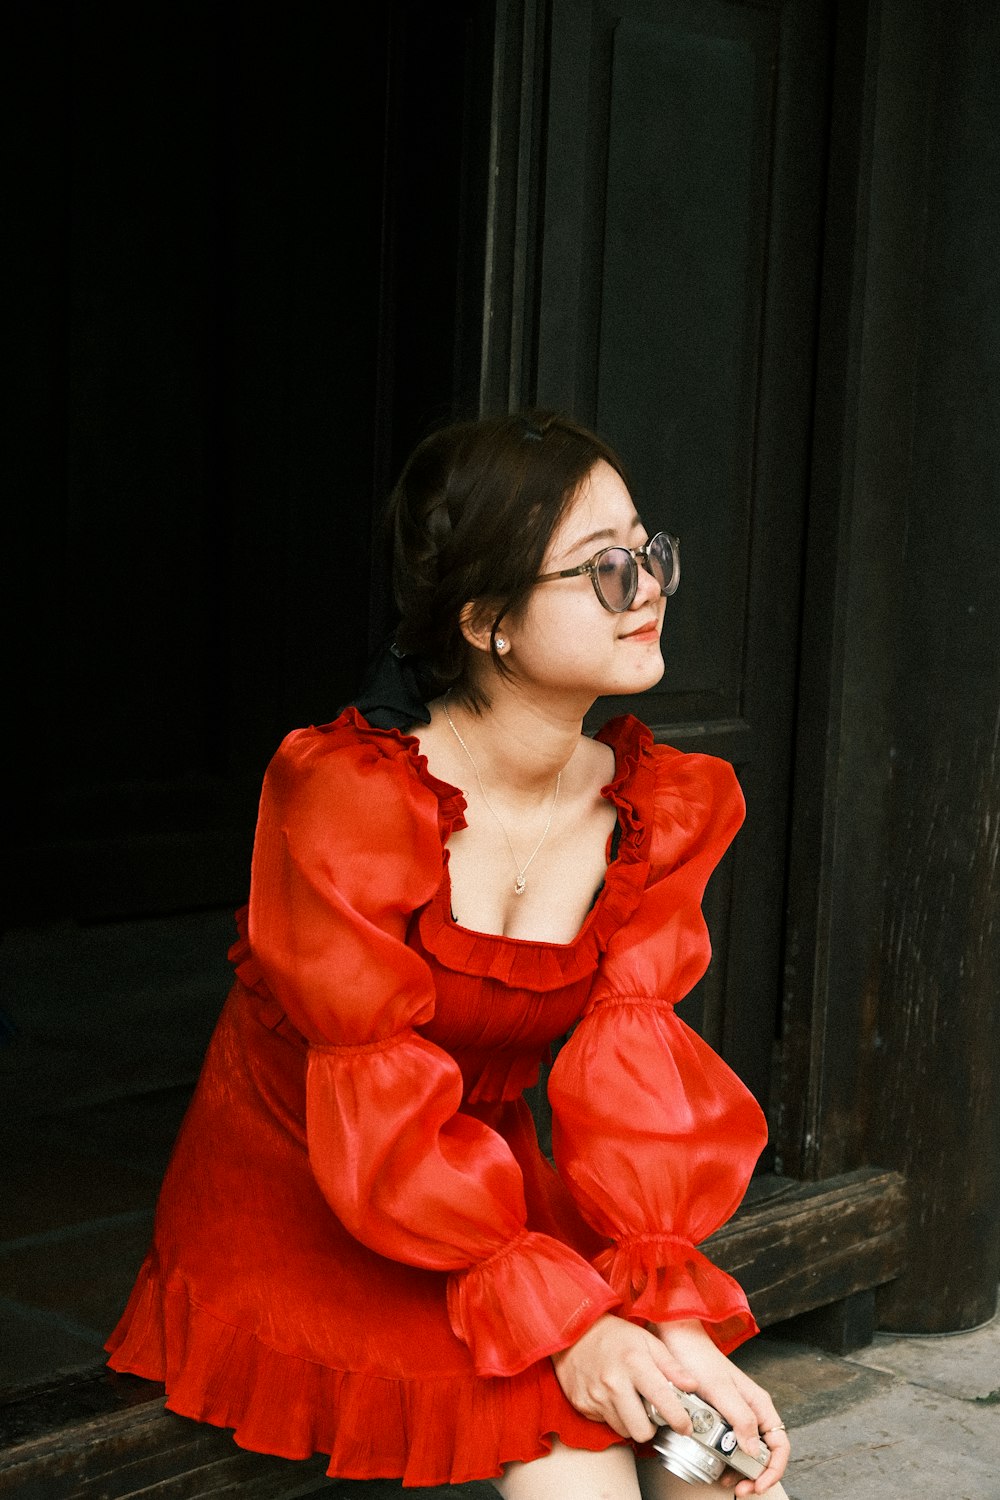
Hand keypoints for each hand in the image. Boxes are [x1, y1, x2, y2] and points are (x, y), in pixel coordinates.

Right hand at [551, 1314, 699, 1441]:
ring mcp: (595, 1396)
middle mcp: (613, 1383)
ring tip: (629, 1400)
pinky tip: (611, 1396)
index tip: (686, 1426)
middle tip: (651, 1413)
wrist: (574, 1330)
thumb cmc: (614, 1334)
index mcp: (634, 1364)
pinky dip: (612, 1414)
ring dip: (631, 1422)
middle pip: (641, 1431)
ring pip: (623, 1431)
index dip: (678, 1419)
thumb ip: (671, 1365)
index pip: (662, 1400)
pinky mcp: (582, 1404)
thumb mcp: (646, 1341)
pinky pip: (605, 1422)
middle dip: (651, 1427)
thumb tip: (692, 1386)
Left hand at [649, 1320, 789, 1496]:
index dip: (774, 1469)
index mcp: (758, 1404)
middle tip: (740, 1488)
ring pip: (747, 1451)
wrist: (675, 1340)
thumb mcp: (720, 1389)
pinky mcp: (718, 1415)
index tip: (758, 1484)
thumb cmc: (698, 1358)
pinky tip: (716, 1464)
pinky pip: (728, 1443)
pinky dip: (725, 1458)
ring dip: (740, 1470)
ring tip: (726, 1480)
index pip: (780, 1444)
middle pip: (765, 1452)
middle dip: (756, 1475)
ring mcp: (734, 1414)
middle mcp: (750, 1410)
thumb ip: (740, 1417)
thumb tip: (755, 1451)